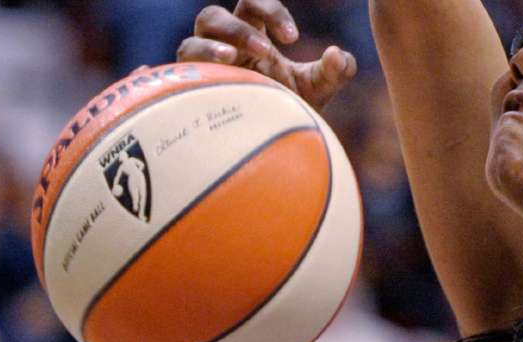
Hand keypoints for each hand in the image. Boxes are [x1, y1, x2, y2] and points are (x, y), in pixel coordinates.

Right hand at [177, 0, 356, 108]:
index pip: (253, 4)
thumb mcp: (319, 89)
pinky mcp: (196, 90)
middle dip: (238, 28)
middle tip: (266, 49)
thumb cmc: (292, 108)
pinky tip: (218, 72)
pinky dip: (198, 66)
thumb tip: (339, 55)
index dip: (272, 12)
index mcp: (253, 37)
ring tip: (231, 57)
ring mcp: (206, 68)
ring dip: (212, 45)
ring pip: (192, 42)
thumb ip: (335, 71)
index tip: (293, 38)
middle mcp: (224, 47)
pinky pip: (183, 70)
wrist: (275, 145)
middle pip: (213, 16)